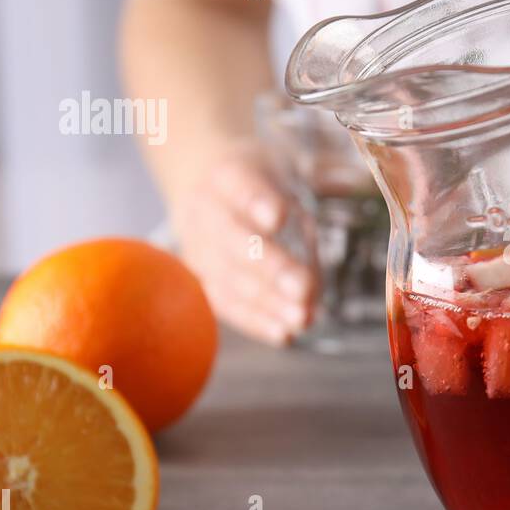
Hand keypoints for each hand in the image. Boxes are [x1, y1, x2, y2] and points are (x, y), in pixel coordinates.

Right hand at [168, 147, 316, 344]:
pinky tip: (284, 334)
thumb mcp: (281, 181)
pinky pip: (225, 303)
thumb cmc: (258, 187)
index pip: (240, 186)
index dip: (257, 202)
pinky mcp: (200, 277)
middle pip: (232, 240)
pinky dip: (256, 321)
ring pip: (229, 277)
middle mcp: (205, 211)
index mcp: (228, 175)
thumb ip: (299, 228)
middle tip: (303, 289)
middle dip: (270, 267)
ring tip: (303, 318)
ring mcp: (197, 246)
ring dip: (268, 302)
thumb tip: (312, 288)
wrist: (206, 187)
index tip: (279, 217)